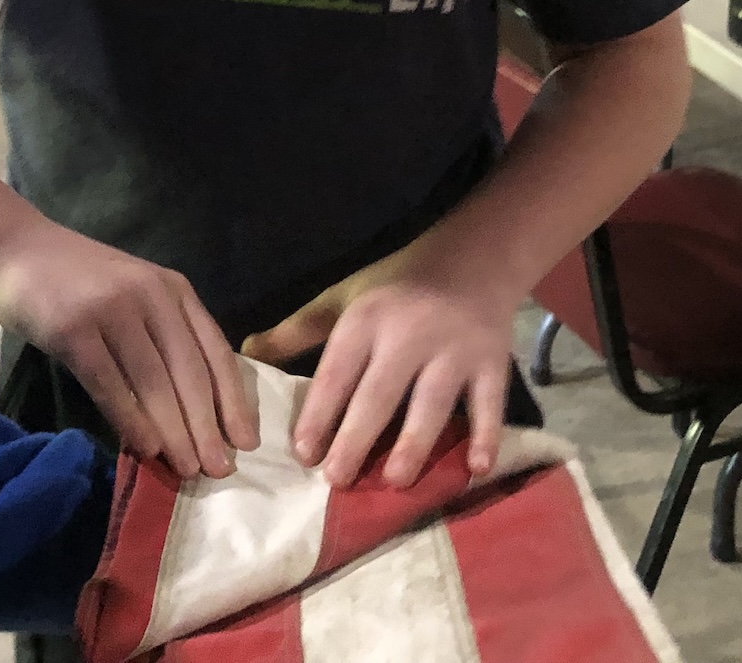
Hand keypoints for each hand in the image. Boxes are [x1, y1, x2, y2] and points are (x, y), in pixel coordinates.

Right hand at [0, 218, 259, 477]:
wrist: (15, 248)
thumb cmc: (79, 281)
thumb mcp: (135, 295)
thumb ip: (164, 336)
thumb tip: (194, 411)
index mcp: (173, 289)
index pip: (215, 350)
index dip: (233, 400)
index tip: (246, 443)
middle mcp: (150, 295)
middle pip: (188, 371)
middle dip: (207, 426)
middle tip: (218, 470)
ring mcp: (111, 308)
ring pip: (153, 381)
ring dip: (173, 431)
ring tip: (187, 469)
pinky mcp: (73, 328)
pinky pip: (109, 382)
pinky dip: (129, 418)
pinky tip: (144, 448)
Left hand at [244, 258, 516, 490]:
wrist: (472, 260)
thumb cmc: (396, 287)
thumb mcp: (344, 298)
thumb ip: (299, 331)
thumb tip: (249, 353)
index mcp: (367, 320)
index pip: (337, 373)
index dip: (319, 413)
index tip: (303, 453)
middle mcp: (409, 335)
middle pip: (380, 394)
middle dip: (357, 439)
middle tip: (337, 480)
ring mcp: (454, 350)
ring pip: (432, 403)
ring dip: (413, 444)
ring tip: (394, 482)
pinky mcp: (492, 362)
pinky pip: (489, 404)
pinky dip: (487, 436)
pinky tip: (476, 468)